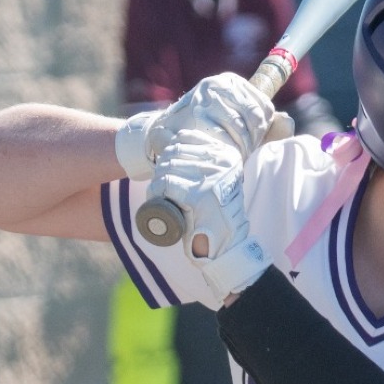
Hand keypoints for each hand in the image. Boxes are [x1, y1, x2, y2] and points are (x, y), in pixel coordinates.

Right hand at [116, 72, 294, 180]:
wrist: (163, 135)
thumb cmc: (207, 130)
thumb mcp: (239, 123)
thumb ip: (267, 125)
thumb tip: (287, 120)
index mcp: (230, 83)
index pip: (264, 107)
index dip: (262, 128)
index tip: (251, 138)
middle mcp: (218, 85)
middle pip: (255, 118)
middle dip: (251, 139)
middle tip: (238, 149)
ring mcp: (205, 99)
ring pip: (240, 129)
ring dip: (238, 147)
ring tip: (228, 152)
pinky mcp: (195, 116)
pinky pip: (223, 138)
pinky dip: (225, 150)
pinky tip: (219, 153)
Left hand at [147, 130, 270, 300]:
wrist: (227, 246)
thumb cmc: (217, 214)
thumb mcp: (219, 180)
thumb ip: (208, 161)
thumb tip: (177, 140)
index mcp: (227, 154)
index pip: (186, 137)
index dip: (170, 151)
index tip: (168, 169)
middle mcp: (222, 162)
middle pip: (174, 152)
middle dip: (162, 168)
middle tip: (162, 188)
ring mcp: (211, 177)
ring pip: (167, 166)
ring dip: (157, 181)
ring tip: (159, 195)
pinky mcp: (198, 194)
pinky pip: (166, 183)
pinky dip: (156, 191)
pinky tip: (157, 200)